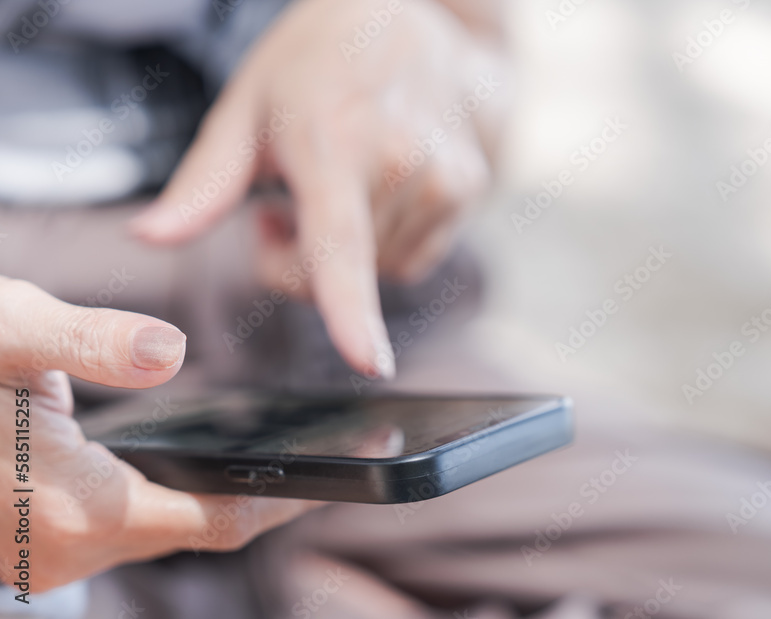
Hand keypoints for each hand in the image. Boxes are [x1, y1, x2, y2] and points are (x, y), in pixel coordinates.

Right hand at [0, 277, 315, 591]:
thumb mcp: (0, 333)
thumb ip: (85, 340)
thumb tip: (169, 351)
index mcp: (78, 508)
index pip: (220, 517)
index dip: (290, 496)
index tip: (352, 466)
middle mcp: (71, 546)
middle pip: (202, 526)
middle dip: (268, 492)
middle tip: (334, 451)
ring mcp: (50, 551)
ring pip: (168, 525)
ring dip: (222, 490)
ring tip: (280, 450)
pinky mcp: (38, 537)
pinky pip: (132, 519)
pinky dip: (175, 489)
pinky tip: (194, 455)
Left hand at [129, 0, 507, 378]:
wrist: (417, 21)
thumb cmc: (320, 59)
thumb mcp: (248, 106)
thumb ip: (203, 183)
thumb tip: (149, 238)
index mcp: (336, 138)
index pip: (340, 242)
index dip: (350, 309)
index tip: (369, 361)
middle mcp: (401, 162)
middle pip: (338, 275)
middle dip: (296, 264)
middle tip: (275, 211)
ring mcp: (444, 177)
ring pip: (378, 274)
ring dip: (344, 257)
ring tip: (333, 192)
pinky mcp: (469, 190)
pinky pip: (413, 260)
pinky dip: (382, 248)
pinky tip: (371, 199)